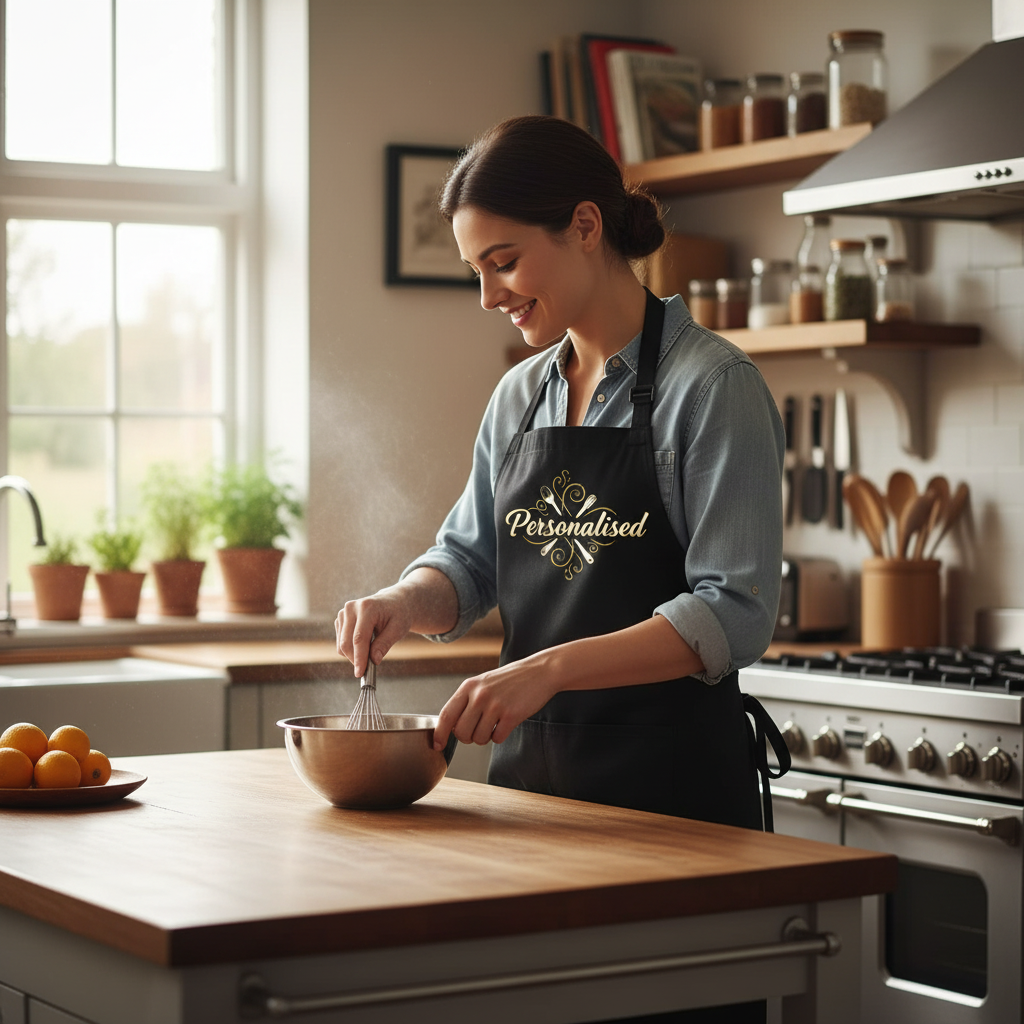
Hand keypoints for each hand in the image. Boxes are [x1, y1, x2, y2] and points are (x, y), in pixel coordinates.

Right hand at [335, 589, 413, 677]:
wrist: (393, 602)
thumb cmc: (398, 615)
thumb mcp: (398, 629)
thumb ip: (385, 643)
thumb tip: (374, 660)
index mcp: (367, 607)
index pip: (359, 638)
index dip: (359, 658)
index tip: (360, 673)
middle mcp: (351, 608)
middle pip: (347, 643)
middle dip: (356, 659)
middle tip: (369, 669)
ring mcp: (343, 613)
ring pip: (342, 645)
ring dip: (354, 655)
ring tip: (371, 652)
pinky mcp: (340, 619)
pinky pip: (341, 642)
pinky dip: (351, 649)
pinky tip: (365, 645)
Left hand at [433, 657, 557, 749]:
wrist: (540, 672)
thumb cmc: (511, 679)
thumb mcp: (483, 683)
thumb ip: (467, 701)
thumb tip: (451, 727)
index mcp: (469, 686)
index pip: (446, 714)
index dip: (439, 734)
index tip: (437, 745)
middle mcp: (479, 695)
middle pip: (461, 732)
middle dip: (469, 737)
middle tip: (479, 729)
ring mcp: (495, 705)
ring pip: (479, 738)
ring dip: (486, 737)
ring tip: (495, 723)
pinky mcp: (511, 715)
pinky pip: (497, 738)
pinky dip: (500, 735)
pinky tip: (506, 723)